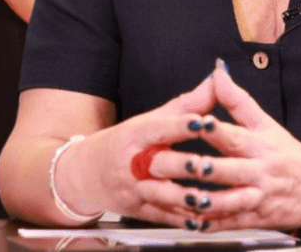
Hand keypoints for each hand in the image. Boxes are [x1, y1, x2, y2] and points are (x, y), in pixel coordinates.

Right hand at [72, 74, 222, 227]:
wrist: (84, 175)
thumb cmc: (124, 143)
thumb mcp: (149, 120)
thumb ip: (187, 104)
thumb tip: (216, 80)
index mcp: (135, 134)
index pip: (159, 128)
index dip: (181, 125)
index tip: (203, 123)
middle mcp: (132, 163)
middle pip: (159, 163)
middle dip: (183, 165)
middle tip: (206, 165)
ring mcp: (133, 189)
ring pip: (160, 195)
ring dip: (184, 199)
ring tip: (207, 200)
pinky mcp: (137, 211)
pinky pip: (161, 217)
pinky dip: (181, 220)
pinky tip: (200, 220)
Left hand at [185, 65, 300, 231]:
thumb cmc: (288, 155)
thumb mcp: (266, 123)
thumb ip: (237, 100)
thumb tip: (218, 73)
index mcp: (260, 145)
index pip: (235, 136)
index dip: (214, 130)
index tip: (195, 123)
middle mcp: (258, 172)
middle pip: (225, 171)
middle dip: (195, 168)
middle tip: (167, 163)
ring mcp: (256, 198)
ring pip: (226, 202)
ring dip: (199, 200)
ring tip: (175, 195)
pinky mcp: (254, 219)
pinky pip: (228, 223)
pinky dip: (208, 224)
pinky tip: (188, 220)